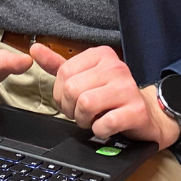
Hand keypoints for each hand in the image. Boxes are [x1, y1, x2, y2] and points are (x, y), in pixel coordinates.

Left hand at [29, 43, 180, 150]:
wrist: (147, 114)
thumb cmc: (111, 96)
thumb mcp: (85, 76)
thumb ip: (58, 65)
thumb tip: (34, 50)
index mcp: (101, 55)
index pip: (63, 72)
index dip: (60, 93)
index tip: (71, 100)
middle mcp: (116, 67)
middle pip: (72, 89)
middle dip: (71, 109)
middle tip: (82, 113)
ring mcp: (127, 88)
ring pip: (85, 105)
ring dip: (84, 120)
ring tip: (94, 119)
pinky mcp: (136, 110)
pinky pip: (104, 124)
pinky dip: (99, 130)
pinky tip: (106, 126)